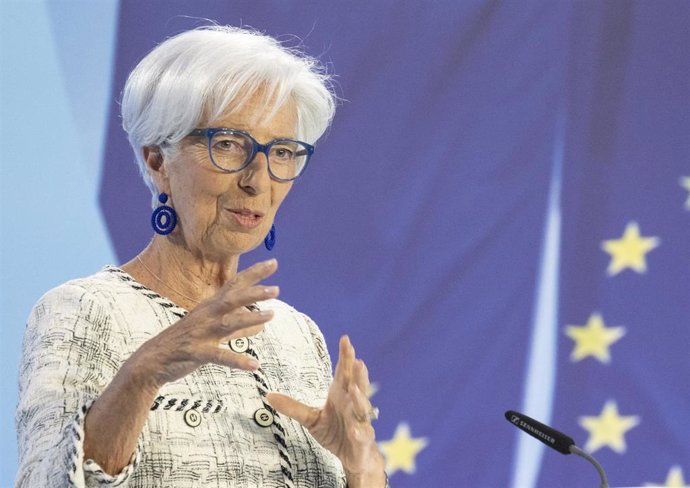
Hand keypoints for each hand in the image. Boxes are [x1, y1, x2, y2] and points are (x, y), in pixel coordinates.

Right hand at [129, 259, 278, 390]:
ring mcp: (201, 333)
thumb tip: (262, 325)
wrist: (152, 360)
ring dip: (250, 318)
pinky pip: (220, 356)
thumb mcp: (212, 329)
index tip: (274, 262)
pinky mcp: (196, 352)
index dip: (254, 273)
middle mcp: (207, 315)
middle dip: (254, 292)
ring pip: (228, 322)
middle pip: (233, 299)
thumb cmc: (185, 342)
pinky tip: (254, 365)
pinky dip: (238, 361)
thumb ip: (237, 326)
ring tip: (271, 316)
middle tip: (276, 289)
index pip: (235, 284)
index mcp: (211, 306)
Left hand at [267, 336, 385, 486]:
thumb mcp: (311, 419)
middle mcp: (353, 405)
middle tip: (357, 360)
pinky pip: (362, 435)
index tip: (345, 339)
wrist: (353, 458)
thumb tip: (268, 395)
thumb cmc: (335, 432)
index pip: (344, 372)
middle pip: (357, 385)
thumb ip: (293, 407)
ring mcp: (360, 422)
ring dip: (359, 398)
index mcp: (342, 395)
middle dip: (358, 373)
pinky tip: (355, 430)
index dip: (346, 356)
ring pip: (362, 407)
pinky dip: (360, 432)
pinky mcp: (363, 440)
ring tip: (353, 388)